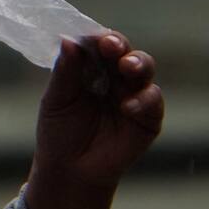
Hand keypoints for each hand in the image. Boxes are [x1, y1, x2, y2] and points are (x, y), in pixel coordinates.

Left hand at [25, 32, 163, 208]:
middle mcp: (115, 77)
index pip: (98, 46)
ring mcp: (134, 95)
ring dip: (137, 64)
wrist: (68, 172)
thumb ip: (64, 72)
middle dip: (119, 46)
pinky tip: (129, 105)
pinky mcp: (148, 118)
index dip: (97, 38)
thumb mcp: (56, 101)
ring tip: (127, 68)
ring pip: (143, 69)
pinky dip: (144, 99)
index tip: (93, 37)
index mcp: (91, 69)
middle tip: (111, 46)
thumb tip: (66, 39)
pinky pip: (152, 101)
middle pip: (124, 52)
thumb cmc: (59, 134)